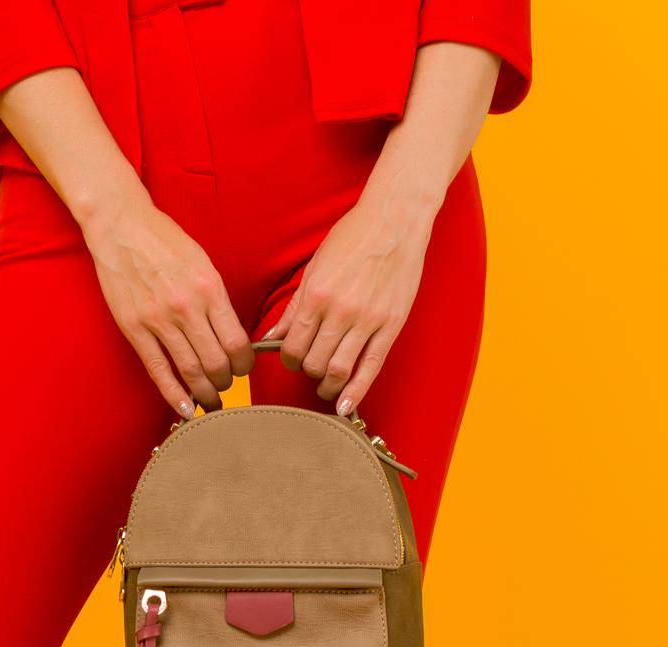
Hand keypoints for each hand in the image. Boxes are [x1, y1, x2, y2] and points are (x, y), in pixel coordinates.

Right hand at [81, 192, 253, 416]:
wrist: (122, 227)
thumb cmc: (165, 242)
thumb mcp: (203, 264)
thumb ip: (217, 300)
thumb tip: (230, 336)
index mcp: (210, 289)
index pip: (237, 342)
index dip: (245, 364)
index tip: (243, 368)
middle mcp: (187, 307)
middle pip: (216, 362)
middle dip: (226, 381)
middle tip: (226, 385)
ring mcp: (159, 320)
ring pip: (190, 371)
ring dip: (205, 393)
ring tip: (212, 401)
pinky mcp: (135, 329)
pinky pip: (158, 370)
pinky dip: (174, 394)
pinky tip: (186, 410)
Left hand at [266, 187, 435, 413]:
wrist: (395, 219)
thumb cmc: (352, 238)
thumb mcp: (314, 268)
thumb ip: (295, 307)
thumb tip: (272, 338)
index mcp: (317, 295)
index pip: (292, 347)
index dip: (288, 360)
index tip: (292, 359)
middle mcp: (340, 311)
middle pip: (314, 363)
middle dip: (308, 371)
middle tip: (310, 367)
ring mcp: (367, 319)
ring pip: (339, 370)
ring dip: (327, 385)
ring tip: (325, 386)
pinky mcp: (391, 325)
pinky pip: (371, 367)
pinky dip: (355, 392)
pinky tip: (344, 406)